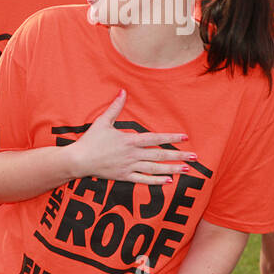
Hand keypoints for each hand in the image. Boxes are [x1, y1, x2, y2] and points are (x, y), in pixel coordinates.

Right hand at [70, 90, 191, 183]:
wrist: (78, 160)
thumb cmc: (90, 140)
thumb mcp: (102, 121)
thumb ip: (115, 107)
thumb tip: (123, 91)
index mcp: (129, 140)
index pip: (155, 138)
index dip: (171, 137)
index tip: (185, 137)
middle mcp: (132, 154)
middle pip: (160, 155)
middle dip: (179, 156)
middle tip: (195, 157)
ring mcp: (129, 166)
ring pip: (155, 168)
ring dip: (172, 169)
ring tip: (186, 170)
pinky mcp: (123, 176)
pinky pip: (143, 179)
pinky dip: (156, 181)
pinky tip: (168, 181)